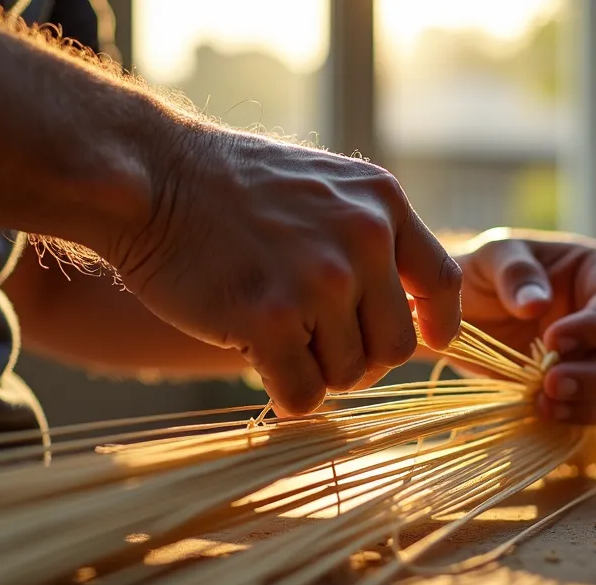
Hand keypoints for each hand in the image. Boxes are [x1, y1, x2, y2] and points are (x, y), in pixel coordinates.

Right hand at [103, 127, 462, 414]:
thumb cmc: (231, 188)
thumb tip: (407, 311)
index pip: (443, 283)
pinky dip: (284, 393)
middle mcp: (364, 240)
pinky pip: (305, 395)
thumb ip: (371, 236)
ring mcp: (320, 281)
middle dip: (359, 356)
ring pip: (347, 375)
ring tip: (269, 327)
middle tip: (315, 342)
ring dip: (311, 368)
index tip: (427, 342)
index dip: (436, 324)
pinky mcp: (271, 319)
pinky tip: (256, 359)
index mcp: (382, 203)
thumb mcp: (324, 186)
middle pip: (395, 346)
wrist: (152, 177)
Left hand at [454, 228, 595, 424]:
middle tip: (552, 385)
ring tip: (544, 406)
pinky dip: (573, 416)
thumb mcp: (492, 256)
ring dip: (584, 402)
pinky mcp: (576, 384)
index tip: (553, 340)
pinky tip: (543, 414)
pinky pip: (592, 408)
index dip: (594, 326)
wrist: (460, 308)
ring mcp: (594, 353)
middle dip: (593, 376)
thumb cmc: (483, 271)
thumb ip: (515, 272)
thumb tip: (537, 304)